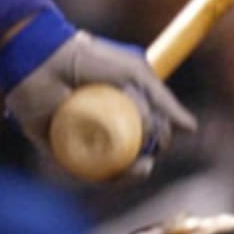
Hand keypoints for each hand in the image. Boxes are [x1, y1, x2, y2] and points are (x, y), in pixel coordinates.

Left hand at [5, 30, 195, 173]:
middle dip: (145, 160)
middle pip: (127, 154)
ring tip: (140, 167)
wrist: (44, 57)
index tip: (162, 136)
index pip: (141, 135)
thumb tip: (190, 128)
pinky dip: (101, 176)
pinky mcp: (55, 146)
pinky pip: (80, 169)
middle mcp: (95, 124)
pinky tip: (119, 172)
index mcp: (112, 107)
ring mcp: (76, 136)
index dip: (156, 141)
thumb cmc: (86, 58)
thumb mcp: (133, 72)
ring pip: (108, 168)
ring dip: (129, 175)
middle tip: (150, 154)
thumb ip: (162, 98)